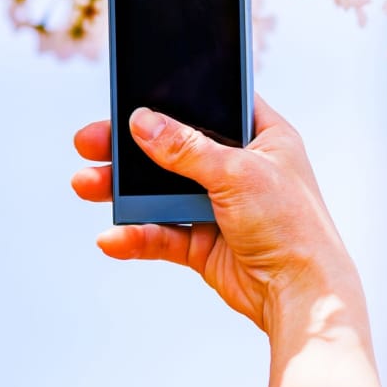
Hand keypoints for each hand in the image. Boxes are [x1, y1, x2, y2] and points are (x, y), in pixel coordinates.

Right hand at [70, 98, 386, 386]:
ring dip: (123, 190)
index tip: (132, 91)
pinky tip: (112, 238)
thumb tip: (141, 122)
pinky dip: (137, 235)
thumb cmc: (289, 224)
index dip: (175, 96)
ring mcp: (220, 206)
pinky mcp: (204, 243)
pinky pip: (162, 233)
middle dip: (130, 148)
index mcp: (263, 136)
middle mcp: (240, 168)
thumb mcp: (237, 173)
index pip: (214, 104)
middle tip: (88, 142)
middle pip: (174, 149)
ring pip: (160, 191)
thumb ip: (186, 147)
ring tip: (85, 185)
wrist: (301, 295)